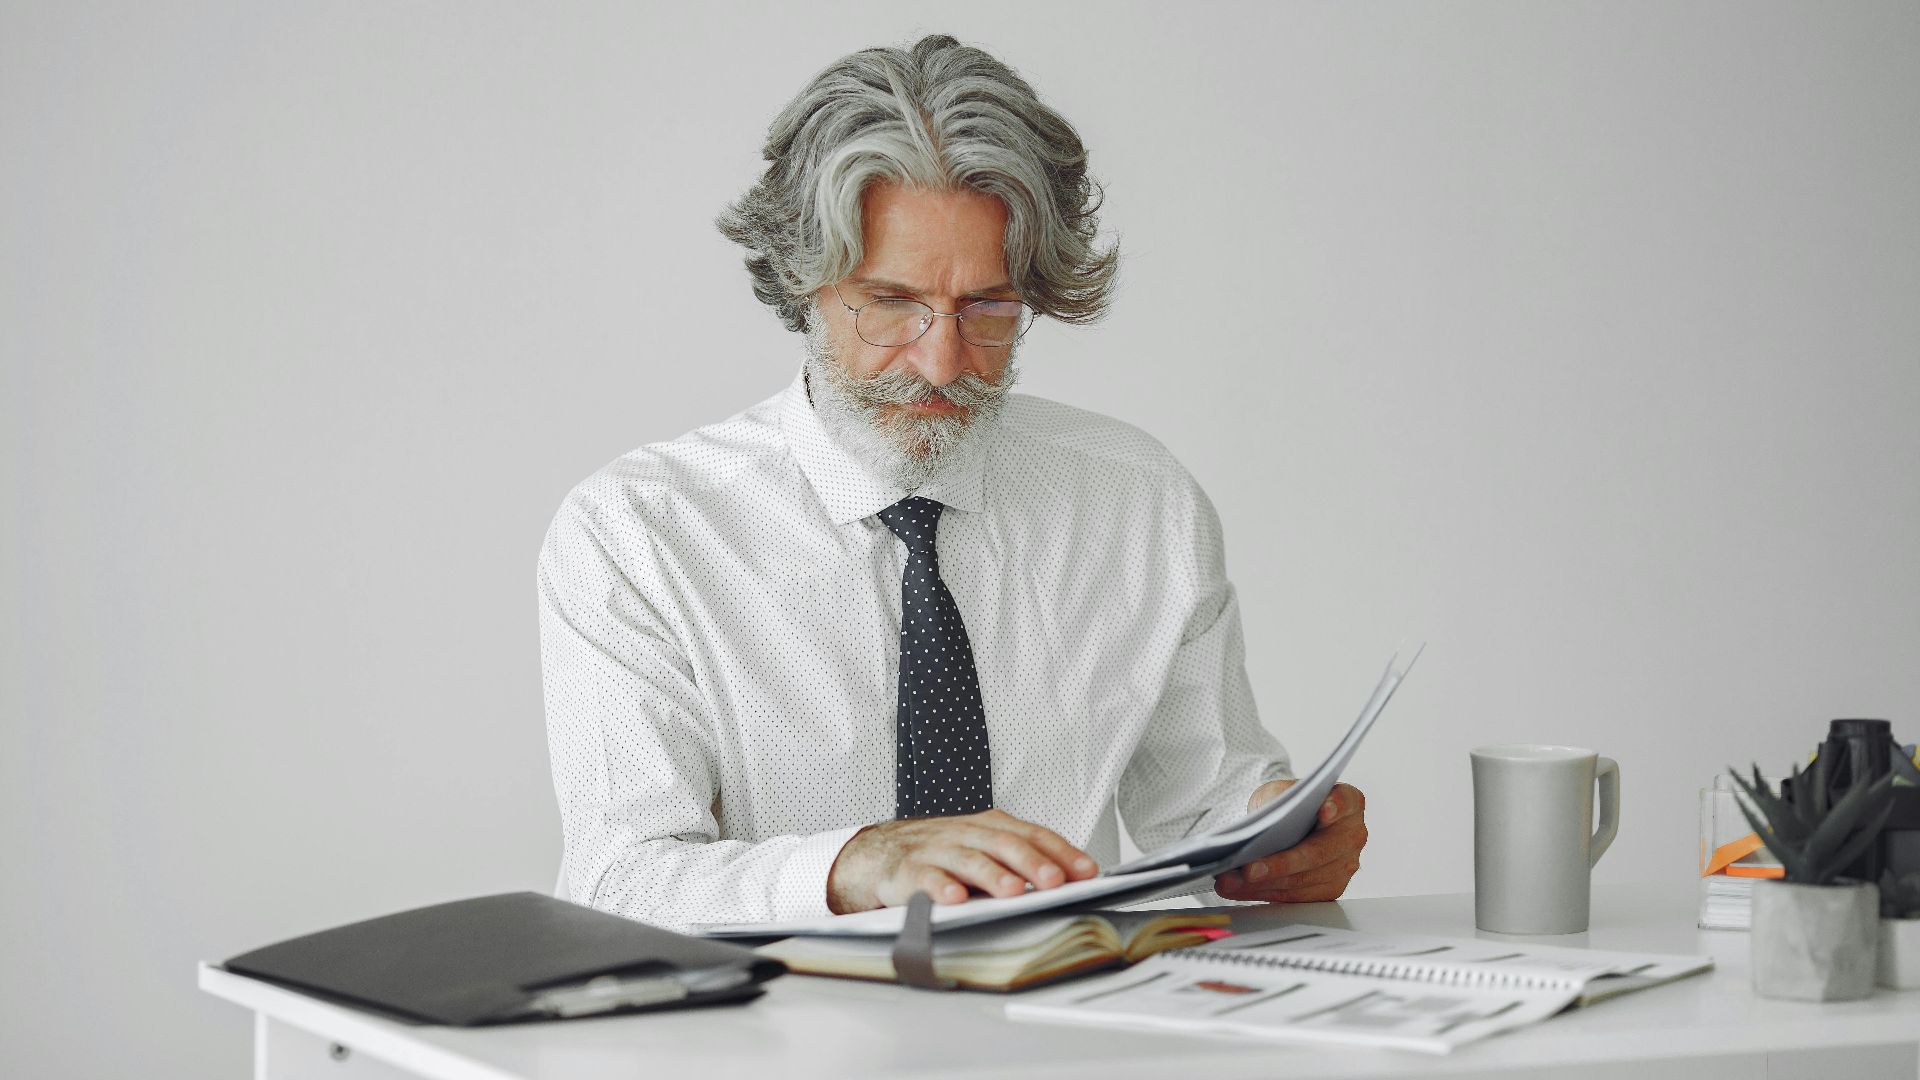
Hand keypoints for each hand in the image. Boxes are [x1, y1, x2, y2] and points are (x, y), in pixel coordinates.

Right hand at [826, 808, 1099, 913]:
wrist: (878, 854)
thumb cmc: (940, 855)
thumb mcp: (981, 851)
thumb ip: (1016, 863)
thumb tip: (1067, 882)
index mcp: (988, 827)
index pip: (1032, 835)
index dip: (1061, 851)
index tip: (1086, 871)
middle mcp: (965, 833)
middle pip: (1004, 844)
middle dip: (1033, 863)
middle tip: (1055, 881)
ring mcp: (936, 850)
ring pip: (969, 859)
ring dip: (993, 875)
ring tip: (1014, 892)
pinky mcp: (908, 870)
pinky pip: (925, 878)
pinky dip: (940, 887)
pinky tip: (955, 899)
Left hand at [1213, 780, 1366, 902]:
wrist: (1289, 825)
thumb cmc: (1287, 805)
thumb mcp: (1278, 791)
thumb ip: (1277, 799)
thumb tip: (1262, 819)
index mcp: (1349, 803)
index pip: (1345, 802)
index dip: (1335, 806)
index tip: (1323, 810)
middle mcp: (1353, 835)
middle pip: (1317, 852)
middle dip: (1280, 863)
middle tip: (1248, 869)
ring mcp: (1344, 866)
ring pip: (1302, 880)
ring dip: (1263, 884)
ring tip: (1230, 881)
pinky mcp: (1329, 889)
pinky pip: (1294, 896)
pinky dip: (1262, 893)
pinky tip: (1238, 889)